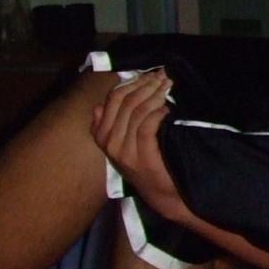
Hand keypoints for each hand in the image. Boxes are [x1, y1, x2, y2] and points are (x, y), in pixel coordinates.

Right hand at [91, 70, 185, 217]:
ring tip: (168, 87)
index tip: (150, 74)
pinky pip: (148, 125)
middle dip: (146, 85)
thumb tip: (99, 106)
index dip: (132, 82)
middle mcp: (110, 143)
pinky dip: (158, 112)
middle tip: (163, 77)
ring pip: (138, 111)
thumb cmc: (146, 164)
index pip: (113, 99)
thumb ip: (111, 125)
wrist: (162, 194)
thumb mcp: (124, 145)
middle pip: (126, 101)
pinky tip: (167, 108)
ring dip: (155, 95)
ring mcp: (125, 151)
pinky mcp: (142, 156)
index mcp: (103, 136)